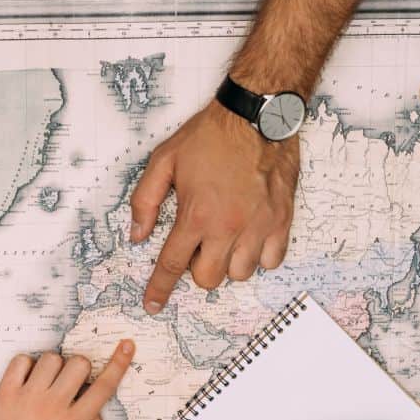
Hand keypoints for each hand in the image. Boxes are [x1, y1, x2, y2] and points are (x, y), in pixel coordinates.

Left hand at [0, 340, 135, 419]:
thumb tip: (98, 409)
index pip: (103, 386)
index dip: (119, 363)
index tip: (126, 346)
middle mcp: (51, 407)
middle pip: (79, 363)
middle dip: (81, 369)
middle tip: (72, 384)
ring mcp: (27, 397)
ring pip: (52, 358)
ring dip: (55, 367)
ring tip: (47, 386)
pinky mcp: (5, 393)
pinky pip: (21, 360)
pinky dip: (27, 365)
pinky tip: (28, 382)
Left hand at [131, 101, 299, 312]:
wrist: (257, 114)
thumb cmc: (211, 135)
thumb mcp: (164, 160)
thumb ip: (145, 201)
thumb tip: (138, 235)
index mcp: (196, 215)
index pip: (172, 266)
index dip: (159, 289)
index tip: (153, 305)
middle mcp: (228, 227)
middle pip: (209, 279)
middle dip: (199, 269)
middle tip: (200, 245)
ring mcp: (258, 226)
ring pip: (240, 274)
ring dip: (229, 263)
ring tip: (226, 239)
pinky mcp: (281, 220)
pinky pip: (271, 261)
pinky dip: (259, 257)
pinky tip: (250, 238)